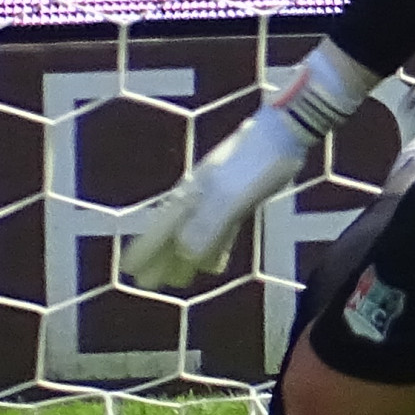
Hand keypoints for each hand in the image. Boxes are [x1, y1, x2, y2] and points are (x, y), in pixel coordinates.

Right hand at [120, 42, 376, 291]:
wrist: (285, 131)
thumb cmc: (258, 162)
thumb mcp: (234, 196)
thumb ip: (209, 223)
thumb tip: (184, 251)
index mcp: (194, 193)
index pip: (162, 228)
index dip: (146, 250)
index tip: (129, 271)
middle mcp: (201, 195)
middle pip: (174, 233)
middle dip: (160, 258)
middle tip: (145, 283)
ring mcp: (220, 197)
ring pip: (195, 233)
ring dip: (184, 257)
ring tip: (176, 281)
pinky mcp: (241, 199)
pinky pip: (220, 231)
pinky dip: (212, 248)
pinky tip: (213, 265)